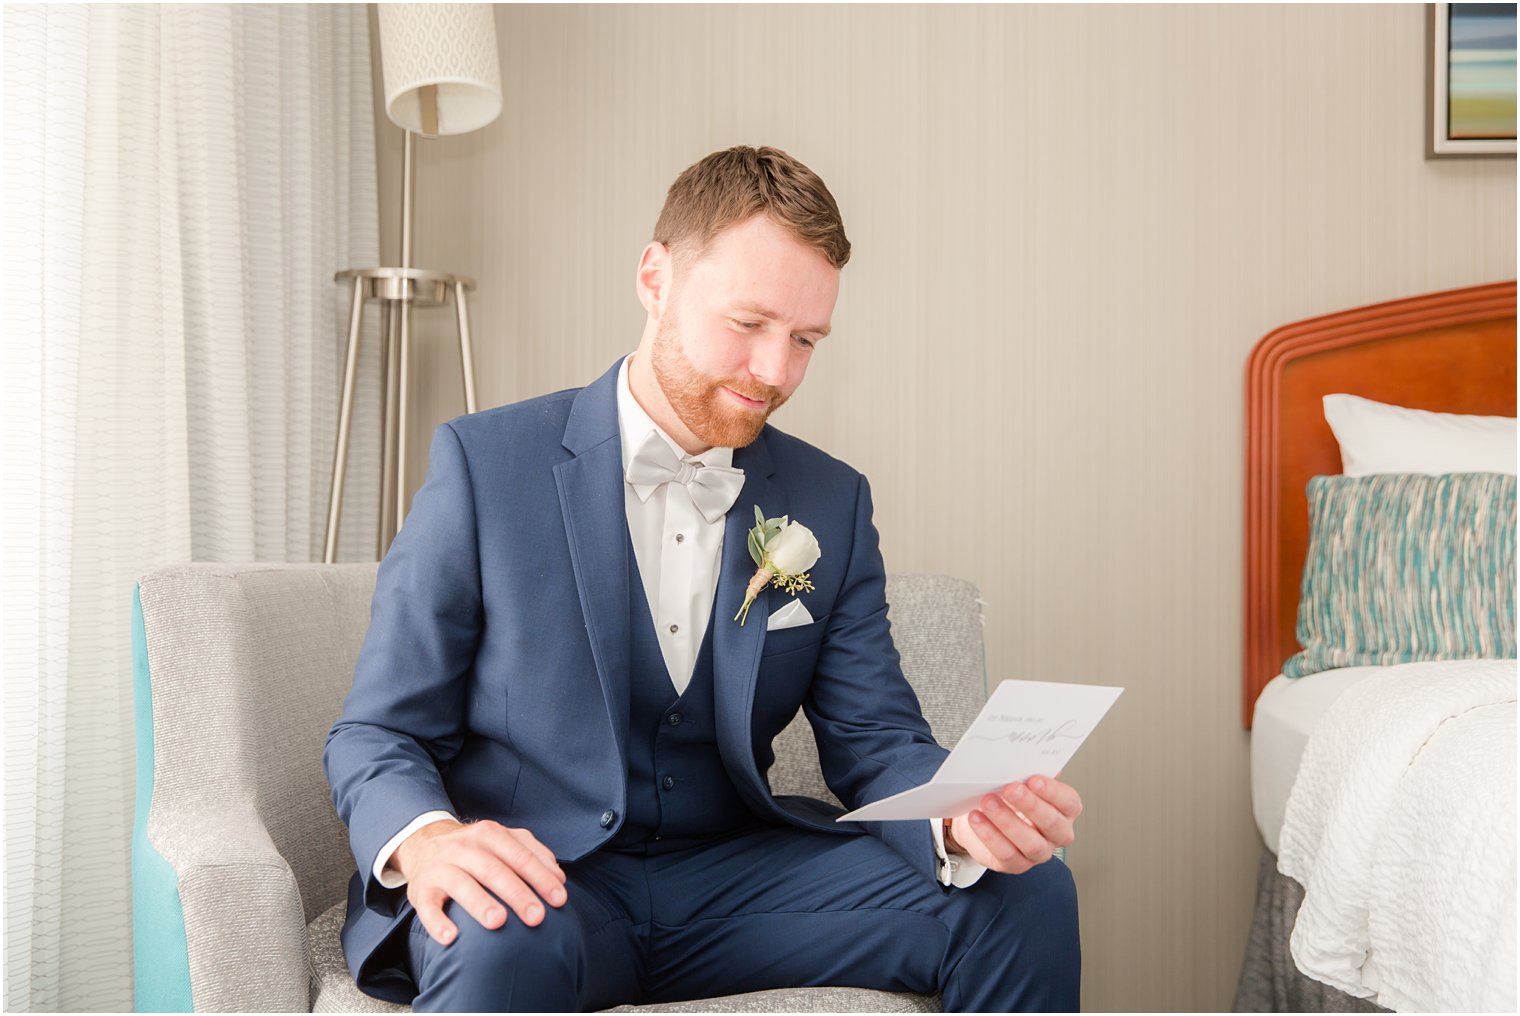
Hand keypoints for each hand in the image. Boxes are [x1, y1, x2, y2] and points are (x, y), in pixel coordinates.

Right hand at [393, 818, 567, 944]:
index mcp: (489, 834)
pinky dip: (438, 922)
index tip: (559, 899)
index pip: (519, 856)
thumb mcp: (501, 840)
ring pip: (461, 884)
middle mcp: (464, 848)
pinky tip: (451, 937)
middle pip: (493, 870)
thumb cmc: (474, 848)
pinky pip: (427, 907)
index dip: (540, 877)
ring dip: (479, 903)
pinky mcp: (421, 890)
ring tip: (498, 922)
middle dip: (517, 893)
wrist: (423, 844)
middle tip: (537, 917)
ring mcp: (440, 868)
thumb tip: (559, 878)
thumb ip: (531, 853)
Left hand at [945, 776, 1081, 874]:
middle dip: (1030, 805)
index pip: (1068, 802)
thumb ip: (1028, 771)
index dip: (1053, 792)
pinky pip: (1005, 853)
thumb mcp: (1019, 780)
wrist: (982, 817)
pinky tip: (976, 818)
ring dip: (1007, 820)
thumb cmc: (1007, 797)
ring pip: (1030, 842)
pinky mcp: (1016, 865)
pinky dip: (989, 834)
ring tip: (988, 801)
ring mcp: (1038, 853)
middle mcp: (1056, 834)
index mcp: (1064, 811)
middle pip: (1052, 824)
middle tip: (1010, 788)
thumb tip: (1027, 757)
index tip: (1033, 779)